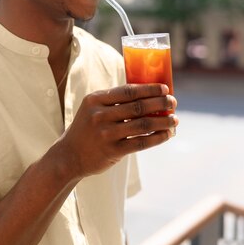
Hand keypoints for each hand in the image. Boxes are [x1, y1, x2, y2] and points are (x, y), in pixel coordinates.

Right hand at [59, 83, 176, 178]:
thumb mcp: (92, 108)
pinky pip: (141, 143)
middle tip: (173, 102)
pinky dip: (157, 138)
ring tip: (174, 120)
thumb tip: (149, 94)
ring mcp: (106, 134)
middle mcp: (100, 115)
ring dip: (163, 121)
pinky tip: (167, 134)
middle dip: (160, 103)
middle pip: (138, 106)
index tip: (165, 88)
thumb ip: (114, 101)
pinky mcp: (112, 151)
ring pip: (143, 125)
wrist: (69, 155)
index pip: (128, 91)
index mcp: (95, 100)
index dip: (149, 89)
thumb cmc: (87, 128)